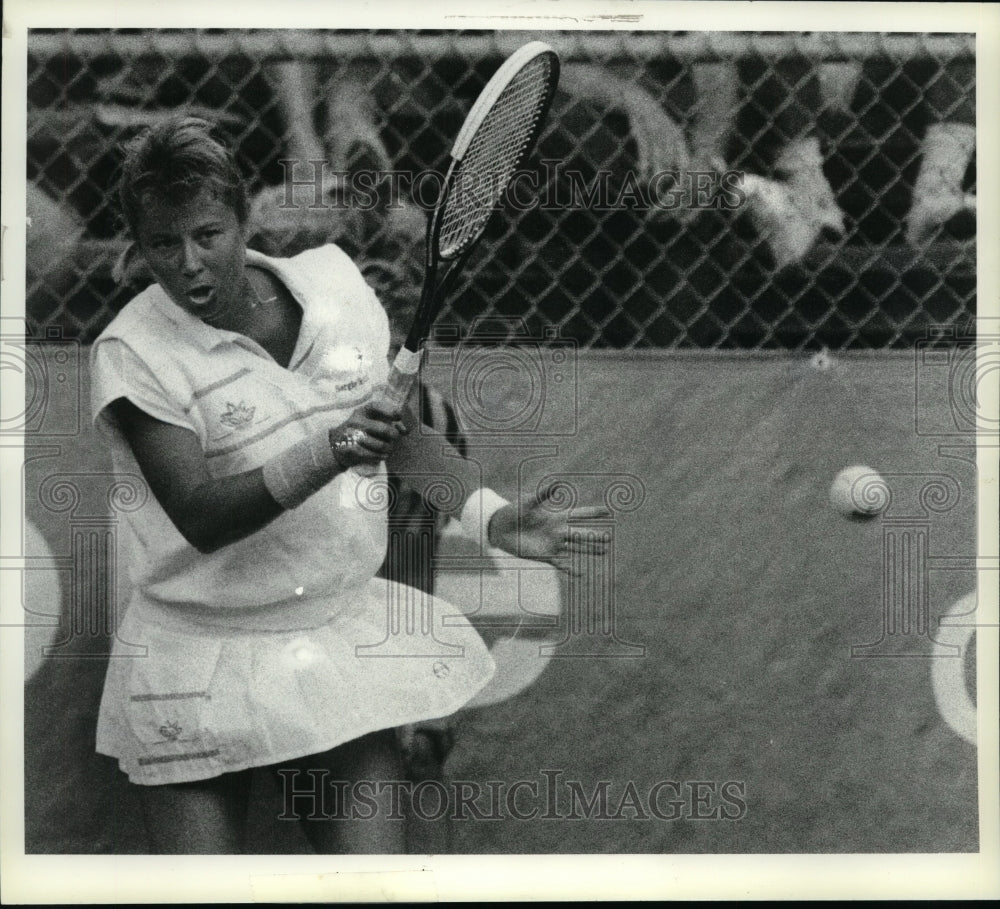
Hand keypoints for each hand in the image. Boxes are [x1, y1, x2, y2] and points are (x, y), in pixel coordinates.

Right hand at [328, 399, 407, 470]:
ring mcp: (351, 435)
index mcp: (362, 411)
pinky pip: (370, 455)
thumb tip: (404, 430)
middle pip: (382, 428)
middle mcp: (356, 421)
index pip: (376, 406)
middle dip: (393, 435)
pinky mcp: (349, 448)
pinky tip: (382, 456)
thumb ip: (389, 423)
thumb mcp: (371, 422)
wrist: (336, 445)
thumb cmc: (360, 431)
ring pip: (379, 444)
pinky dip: (379, 456)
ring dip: (387, 448)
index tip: (399, 416)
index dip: (390, 410)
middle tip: (394, 438)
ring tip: (388, 449)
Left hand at [487, 481, 611, 574]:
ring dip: (589, 550)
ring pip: (576, 548)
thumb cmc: (514, 512)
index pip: (579, 514)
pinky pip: (561, 563)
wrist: (501, 529)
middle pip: (581, 533)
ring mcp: (553, 544)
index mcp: (556, 516)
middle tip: (609, 537)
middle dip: (595, 535)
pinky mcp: (545, 556)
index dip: (592, 513)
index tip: (608, 512)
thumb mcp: (529, 502)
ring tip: (604, 552)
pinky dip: (570, 568)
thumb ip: (543, 495)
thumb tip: (556, 483)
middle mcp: (558, 531)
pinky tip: (581, 573)